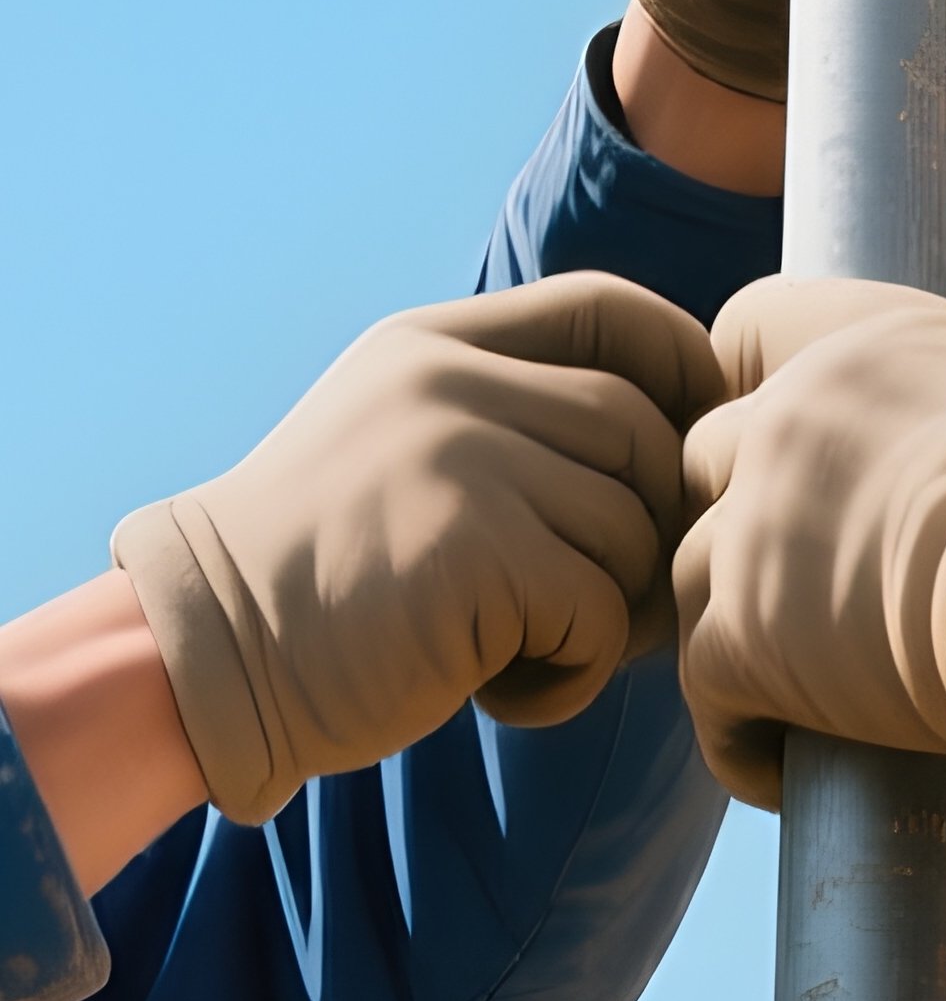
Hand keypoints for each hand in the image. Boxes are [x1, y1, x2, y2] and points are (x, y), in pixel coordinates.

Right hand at [112, 275, 722, 824]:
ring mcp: (461, 460)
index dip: (681, 368)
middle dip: (651, 529)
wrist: (202, 659)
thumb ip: (511, 421)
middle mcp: (451, 385)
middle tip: (597, 608)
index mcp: (436, 345)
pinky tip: (508, 690)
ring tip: (530, 651)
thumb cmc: (326, 578)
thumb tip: (678, 452)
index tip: (689, 447)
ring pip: (632, 528)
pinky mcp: (474, 550)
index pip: (608, 310)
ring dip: (608, 615)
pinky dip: (576, 671)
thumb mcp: (402, 448)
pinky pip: (599, 610)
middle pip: (642, 432)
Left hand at [674, 277, 945, 809]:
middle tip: (801, 571)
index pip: (745, 330)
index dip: (759, 383)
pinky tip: (784, 762)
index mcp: (851, 345)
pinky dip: (739, 734)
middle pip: (706, 457)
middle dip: (744, 513)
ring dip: (737, 623)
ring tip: (796, 678)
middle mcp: (784, 422)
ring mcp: (753, 529)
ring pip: (692, 571)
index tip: (806, 447)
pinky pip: (703, 690)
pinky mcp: (742, 639)